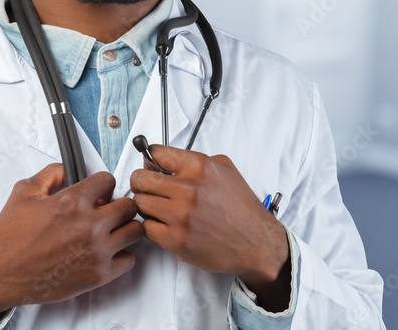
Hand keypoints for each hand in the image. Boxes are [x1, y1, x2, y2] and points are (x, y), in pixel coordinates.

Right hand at [0, 164, 143, 315]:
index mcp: (71, 202)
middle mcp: (88, 226)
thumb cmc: (11, 235)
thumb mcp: (24, 191)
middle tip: (106, 209)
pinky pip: (130, 260)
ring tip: (109, 230)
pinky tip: (105, 251)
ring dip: (124, 228)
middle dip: (118, 203)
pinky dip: (121, 254)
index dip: (102, 183)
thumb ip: (51, 173)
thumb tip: (69, 170)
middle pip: (129, 206)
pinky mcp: (99, 275)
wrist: (2, 272)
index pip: (108, 180)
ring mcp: (97, 252)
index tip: (98, 190)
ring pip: (135, 232)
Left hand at [129, 146, 290, 310]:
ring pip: (139, 203)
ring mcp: (181, 216)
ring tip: (161, 208)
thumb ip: (190, 160)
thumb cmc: (241, 208)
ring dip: (147, 205)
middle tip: (150, 188)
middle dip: (142, 182)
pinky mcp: (176, 240)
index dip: (150, 159)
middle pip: (139, 178)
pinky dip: (152, 226)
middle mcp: (188, 190)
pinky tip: (166, 224)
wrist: (258, 243)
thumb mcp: (224, 169)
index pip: (155, 152)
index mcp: (199, 167)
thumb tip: (157, 159)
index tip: (152, 165)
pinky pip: (146, 227)